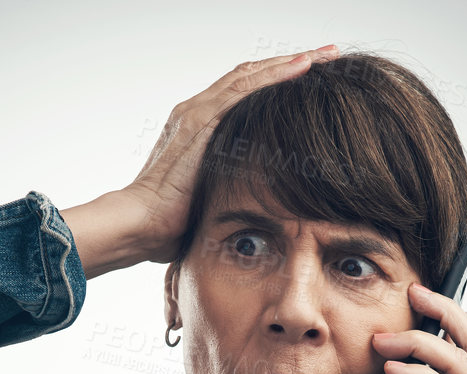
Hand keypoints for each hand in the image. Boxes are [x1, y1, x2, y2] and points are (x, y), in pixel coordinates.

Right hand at [120, 44, 339, 263]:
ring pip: (252, 74)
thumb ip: (226, 187)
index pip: (242, 93)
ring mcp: (198, 112)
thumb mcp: (206, 198)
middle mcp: (196, 110)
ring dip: (291, 62)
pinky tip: (304, 68)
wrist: (139, 224)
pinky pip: (246, 89)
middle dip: (290, 63)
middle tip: (327, 55)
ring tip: (325, 55)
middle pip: (250, 75)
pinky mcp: (202, 121)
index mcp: (196, 126)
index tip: (309, 77)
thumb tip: (248, 205)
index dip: (275, 81)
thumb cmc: (168, 225)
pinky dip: (276, 76)